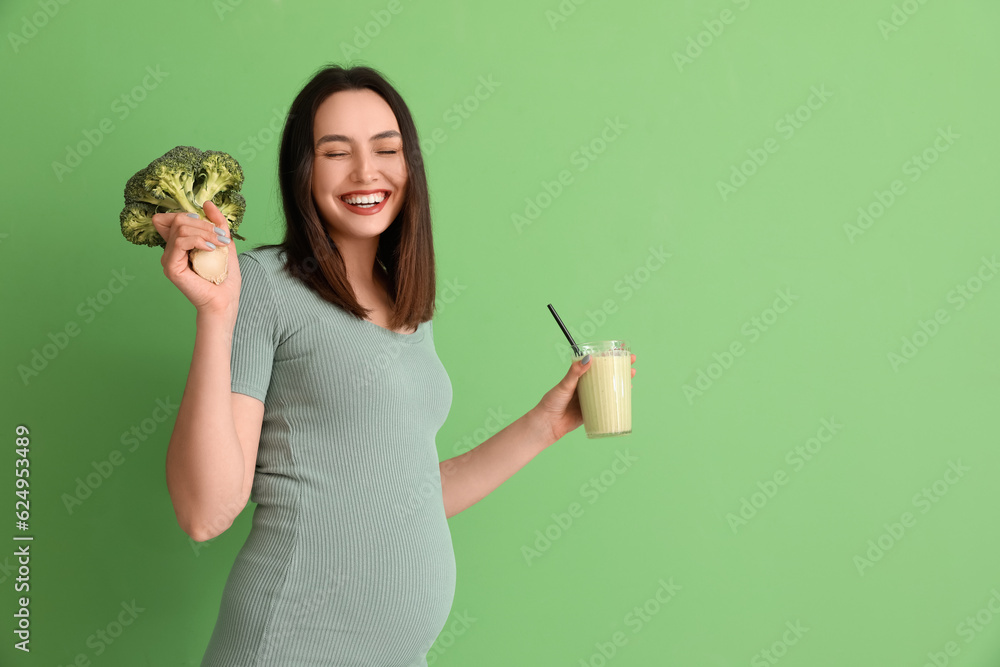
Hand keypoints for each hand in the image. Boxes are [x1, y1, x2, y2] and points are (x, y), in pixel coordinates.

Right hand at [150, 200, 240, 317]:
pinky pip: (180, 241)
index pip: (174, 217)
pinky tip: (212, 250)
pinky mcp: (171, 268)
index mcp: (179, 245)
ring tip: (220, 244)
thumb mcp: (225, 244)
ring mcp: (168, 259)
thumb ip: (217, 224)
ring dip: (205, 232)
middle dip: (204, 223)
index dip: (193, 215)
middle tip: (222, 237)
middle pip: (179, 219)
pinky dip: (199, 240)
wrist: (224, 302)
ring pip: (180, 228)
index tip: (217, 227)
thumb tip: (207, 203)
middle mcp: (170, 251)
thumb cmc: (224, 279)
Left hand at [530, 353, 636, 445]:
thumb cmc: (552, 402)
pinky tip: (626, 397)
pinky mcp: (592, 412)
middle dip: (620, 369)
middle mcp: (586, 387)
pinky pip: (607, 405)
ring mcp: (590, 399)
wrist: (548, 424)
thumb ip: (575, 372)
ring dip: (621, 383)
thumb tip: (589, 358)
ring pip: (608, 389)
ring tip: (631, 377)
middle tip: (632, 363)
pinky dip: (617, 401)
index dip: (609, 358)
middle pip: (606, 375)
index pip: (597, 364)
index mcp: (579, 377)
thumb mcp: (564, 385)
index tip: (621, 351)